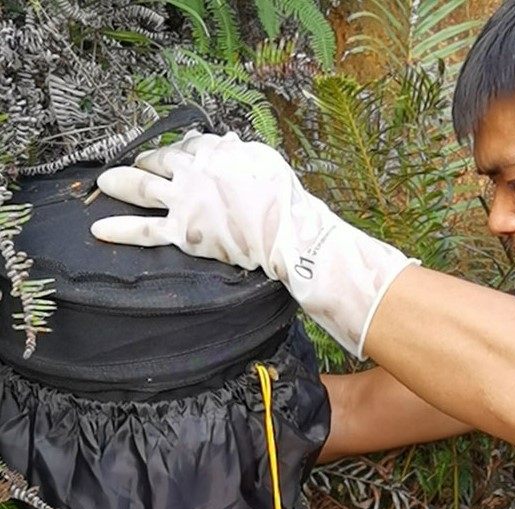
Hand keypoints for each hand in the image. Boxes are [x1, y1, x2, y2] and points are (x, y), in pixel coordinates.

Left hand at [91, 131, 417, 357]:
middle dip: (141, 162)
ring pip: (142, 188)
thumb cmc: (283, 198)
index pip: (185, 145)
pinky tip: (99, 229)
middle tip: (129, 166)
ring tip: (104, 184)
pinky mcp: (182, 231)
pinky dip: (119, 228)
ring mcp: (184, 200)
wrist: (287, 230)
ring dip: (120, 183)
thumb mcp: (263, 161)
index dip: (175, 152)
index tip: (169, 156)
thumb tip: (229, 142)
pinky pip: (143, 229)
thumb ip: (240, 152)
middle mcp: (193, 169)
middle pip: (157, 161)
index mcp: (214, 150)